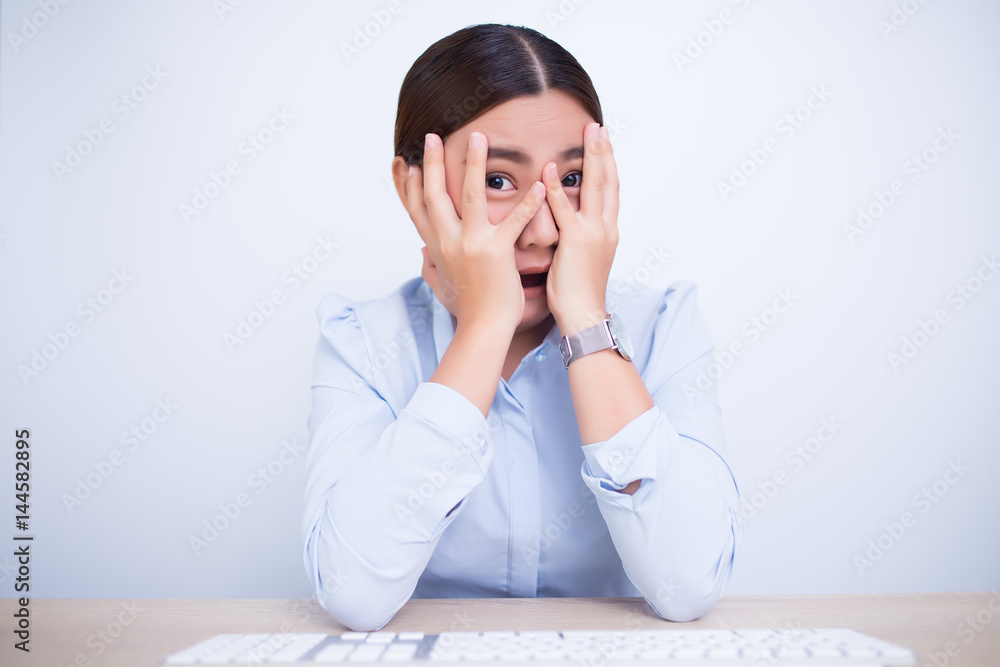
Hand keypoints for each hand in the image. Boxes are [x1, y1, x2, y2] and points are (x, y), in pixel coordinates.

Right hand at [404, 132, 546, 330]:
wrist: (484, 328)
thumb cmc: (469, 308)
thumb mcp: (442, 285)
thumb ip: (431, 267)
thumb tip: (422, 255)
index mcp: (436, 246)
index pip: (415, 209)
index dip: (405, 184)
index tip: (400, 161)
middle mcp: (447, 241)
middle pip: (433, 194)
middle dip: (431, 163)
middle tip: (431, 136)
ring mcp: (470, 245)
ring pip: (469, 196)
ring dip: (474, 164)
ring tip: (479, 138)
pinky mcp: (496, 252)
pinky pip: (514, 222)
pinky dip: (527, 203)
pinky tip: (539, 184)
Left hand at [544, 122, 619, 334]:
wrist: (584, 315)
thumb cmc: (578, 292)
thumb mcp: (582, 258)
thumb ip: (579, 236)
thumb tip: (570, 224)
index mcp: (608, 231)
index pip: (610, 190)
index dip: (608, 164)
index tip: (603, 142)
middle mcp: (606, 228)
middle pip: (609, 181)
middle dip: (605, 151)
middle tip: (598, 126)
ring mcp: (594, 233)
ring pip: (595, 187)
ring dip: (592, 157)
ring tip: (587, 132)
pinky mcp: (576, 242)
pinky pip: (565, 210)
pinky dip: (557, 188)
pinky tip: (550, 168)